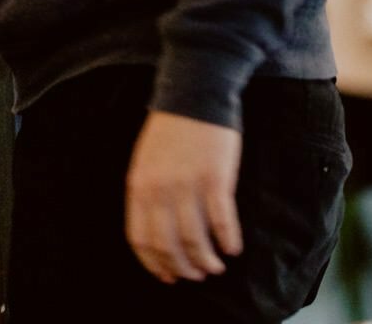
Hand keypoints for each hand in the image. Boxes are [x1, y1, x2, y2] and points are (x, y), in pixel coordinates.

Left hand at [124, 109, 243, 283]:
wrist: (194, 95)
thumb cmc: (170, 131)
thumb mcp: (145, 161)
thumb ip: (147, 193)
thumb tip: (156, 232)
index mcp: (138, 186)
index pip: (140, 238)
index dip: (154, 263)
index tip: (168, 276)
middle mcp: (159, 190)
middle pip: (168, 245)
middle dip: (183, 267)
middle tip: (197, 275)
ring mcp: (187, 186)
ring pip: (195, 240)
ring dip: (207, 260)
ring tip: (216, 267)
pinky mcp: (215, 179)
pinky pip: (222, 222)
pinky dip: (228, 241)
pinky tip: (233, 248)